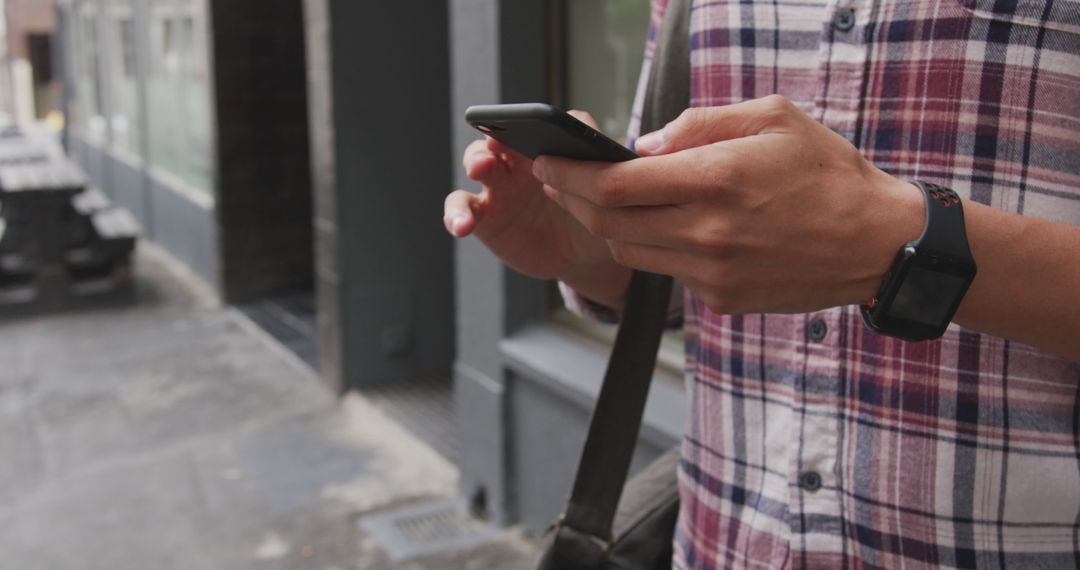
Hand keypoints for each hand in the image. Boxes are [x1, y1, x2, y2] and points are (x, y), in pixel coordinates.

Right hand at [444, 111, 631, 306]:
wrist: (586, 256)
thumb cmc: (597, 214)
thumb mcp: (608, 192)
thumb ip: (602, 165)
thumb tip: (601, 144)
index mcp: (549, 145)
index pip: (538, 123)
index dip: (531, 119)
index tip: (527, 122)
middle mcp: (520, 159)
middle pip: (500, 136)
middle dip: (496, 135)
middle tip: (500, 142)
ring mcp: (499, 186)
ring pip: (477, 164)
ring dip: (475, 162)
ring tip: (480, 169)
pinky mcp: (484, 216)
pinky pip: (462, 209)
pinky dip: (456, 214)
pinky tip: (461, 225)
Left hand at [532, 95, 924, 314]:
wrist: (878, 244)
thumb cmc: (828, 172)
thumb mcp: (772, 118)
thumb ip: (699, 125)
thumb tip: (643, 145)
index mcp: (717, 179)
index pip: (615, 184)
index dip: (570, 175)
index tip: (546, 162)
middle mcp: (708, 232)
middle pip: (608, 223)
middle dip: (570, 200)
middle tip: (555, 180)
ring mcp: (712, 272)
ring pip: (630, 251)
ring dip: (604, 226)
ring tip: (597, 201)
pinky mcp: (721, 299)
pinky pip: (667, 271)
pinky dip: (653, 246)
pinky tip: (661, 225)